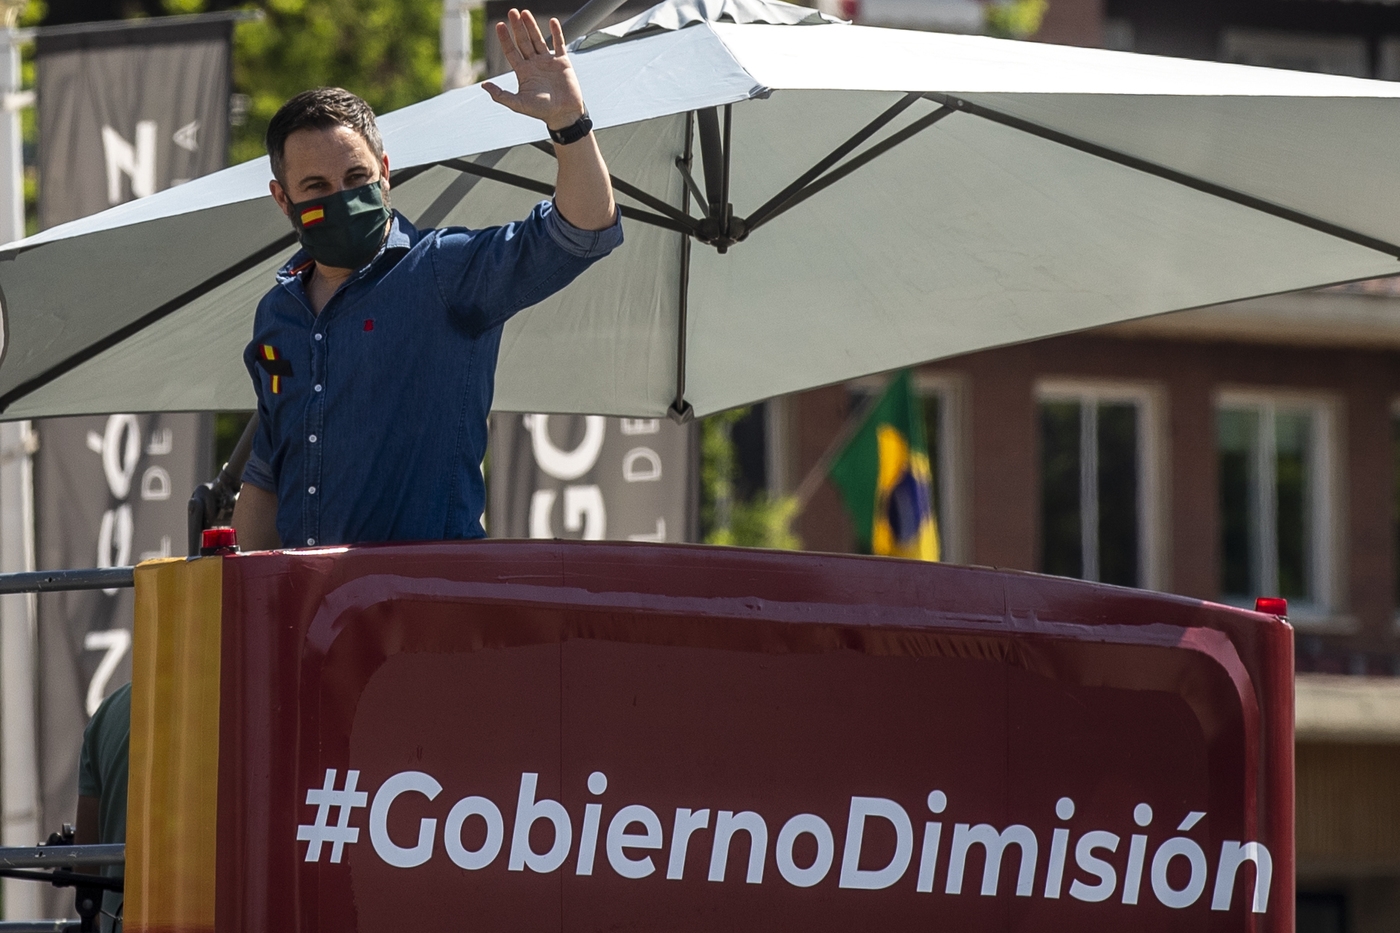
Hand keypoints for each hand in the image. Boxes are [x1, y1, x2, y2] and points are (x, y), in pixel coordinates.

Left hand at [483, 10, 586, 130]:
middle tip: (512, 12)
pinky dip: (556, 32)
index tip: (500, 25)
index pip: (511, 51)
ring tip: (525, 13)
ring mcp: (548, 61)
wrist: (564, 115)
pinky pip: (559, 44)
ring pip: (538, 39)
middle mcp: (534, 64)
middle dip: (517, 27)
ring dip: (532, 26)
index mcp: (523, 72)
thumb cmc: (542, 111)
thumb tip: (483, 85)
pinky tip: (553, 21)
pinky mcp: (563, 62)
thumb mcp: (518, 104)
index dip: (505, 38)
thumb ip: (501, 95)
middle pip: (523, 41)